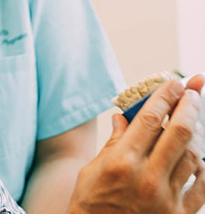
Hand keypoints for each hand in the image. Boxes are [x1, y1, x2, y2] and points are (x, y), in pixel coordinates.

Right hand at [68, 75, 204, 213]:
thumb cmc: (90, 204)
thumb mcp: (93, 170)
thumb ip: (113, 142)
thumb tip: (123, 117)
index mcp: (122, 162)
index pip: (151, 119)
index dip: (165, 96)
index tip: (174, 82)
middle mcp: (147, 177)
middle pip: (180, 133)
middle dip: (190, 107)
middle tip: (193, 93)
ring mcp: (166, 198)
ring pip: (193, 157)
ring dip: (196, 136)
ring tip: (193, 124)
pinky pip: (201, 186)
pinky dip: (202, 169)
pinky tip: (198, 160)